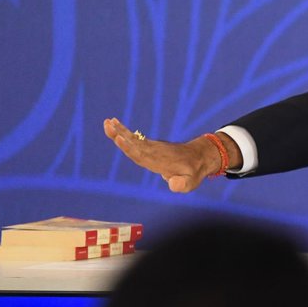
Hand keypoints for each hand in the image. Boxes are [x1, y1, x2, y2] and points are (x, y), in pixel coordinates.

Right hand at [103, 117, 228, 192]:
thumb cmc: (194, 172)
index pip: (141, 155)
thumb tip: (172, 185)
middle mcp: (154, 152)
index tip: (119, 137)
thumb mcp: (191, 182)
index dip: (129, 147)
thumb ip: (181, 185)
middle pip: (133, 144)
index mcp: (159, 161)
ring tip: (107, 121)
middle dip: (119, 134)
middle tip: (107, 124)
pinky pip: (136, 139)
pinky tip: (115, 127)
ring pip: (133, 140)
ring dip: (120, 131)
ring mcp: (152, 148)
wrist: (200, 156)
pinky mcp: (151, 146)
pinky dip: (125, 133)